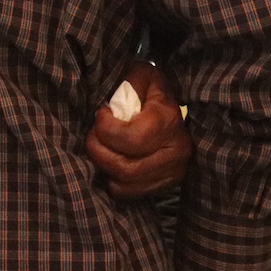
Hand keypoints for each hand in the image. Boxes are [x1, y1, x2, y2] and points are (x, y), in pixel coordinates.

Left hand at [87, 62, 190, 199]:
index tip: (101, 114)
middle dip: (98, 150)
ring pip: (124, 184)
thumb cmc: (151, 92)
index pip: (133, 139)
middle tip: (93, 134)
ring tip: (99, 147)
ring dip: (102, 166)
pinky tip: (109, 160)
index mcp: (170, 121)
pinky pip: (127, 194)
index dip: (106, 128)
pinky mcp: (164, 187)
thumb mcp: (144, 77)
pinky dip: (111, 179)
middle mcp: (176, 153)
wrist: (175, 114)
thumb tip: (114, 101)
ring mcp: (172, 174)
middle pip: (126, 168)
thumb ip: (130, 82)